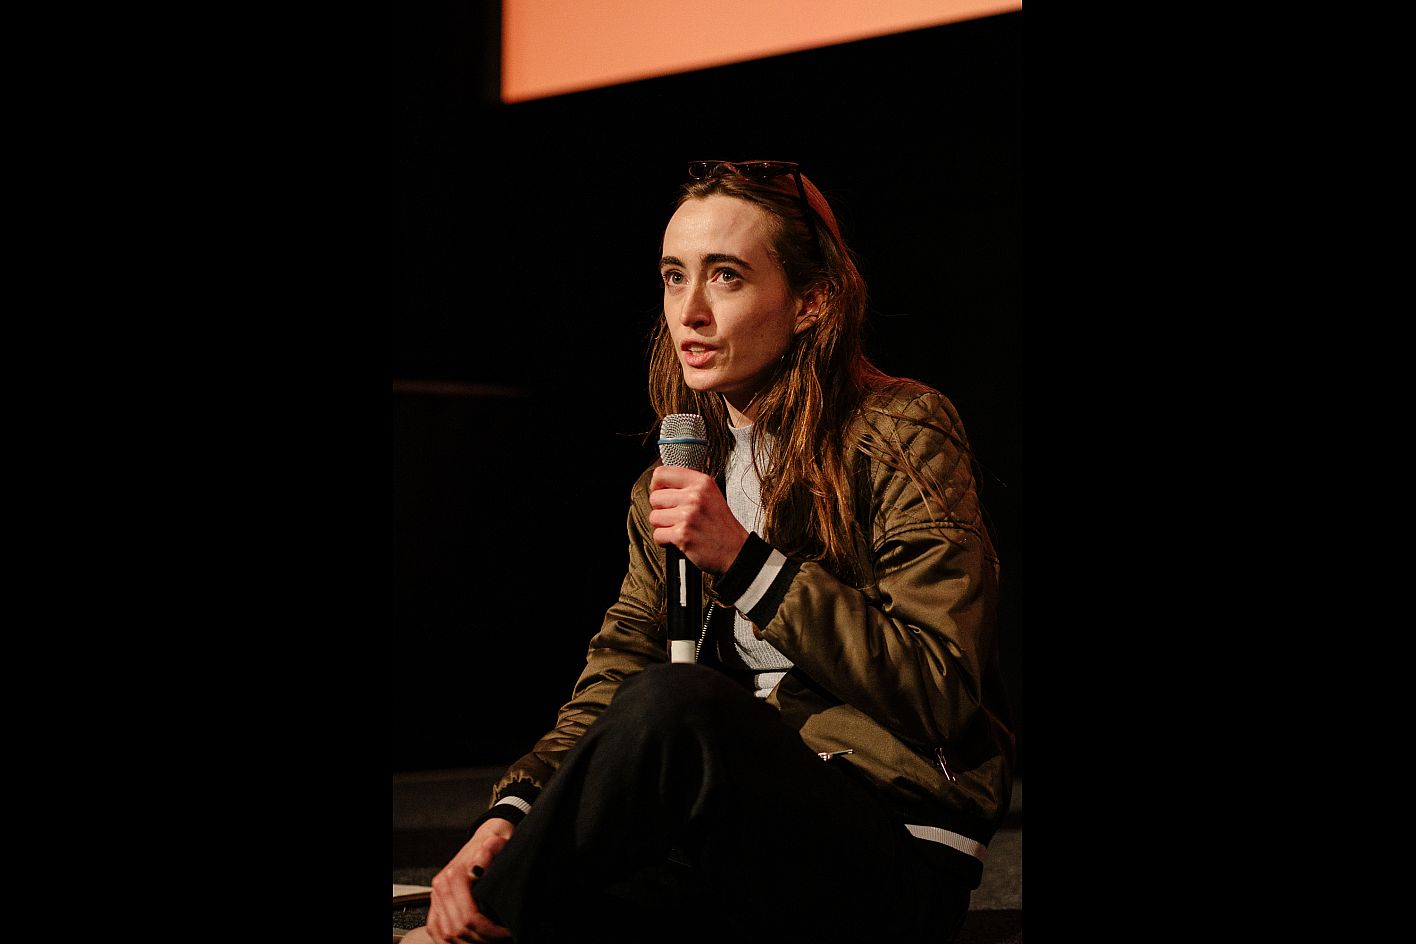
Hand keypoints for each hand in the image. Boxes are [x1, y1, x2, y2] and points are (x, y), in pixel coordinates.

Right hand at [424, 818, 514, 942]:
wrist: (487, 837)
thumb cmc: (495, 843)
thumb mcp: (498, 844)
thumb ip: (490, 852)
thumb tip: (479, 867)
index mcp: (454, 875)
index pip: (469, 917)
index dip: (489, 930)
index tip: (505, 932)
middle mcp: (441, 887)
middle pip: (458, 929)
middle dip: (481, 939)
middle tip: (500, 939)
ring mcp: (436, 896)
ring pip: (446, 935)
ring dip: (467, 942)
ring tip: (487, 940)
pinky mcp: (436, 902)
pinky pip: (435, 930)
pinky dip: (449, 941)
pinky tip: (467, 941)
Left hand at [649, 466, 748, 574]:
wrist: (735, 550)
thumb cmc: (721, 526)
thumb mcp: (711, 495)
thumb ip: (688, 486)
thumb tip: (659, 485)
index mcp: (701, 482)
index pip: (661, 474)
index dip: (657, 486)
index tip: (663, 494)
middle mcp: (695, 496)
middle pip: (654, 497)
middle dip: (661, 510)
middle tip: (676, 517)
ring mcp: (688, 515)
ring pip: (654, 517)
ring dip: (663, 526)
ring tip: (679, 528)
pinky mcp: (682, 535)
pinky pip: (657, 535)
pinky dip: (665, 540)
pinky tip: (679, 539)